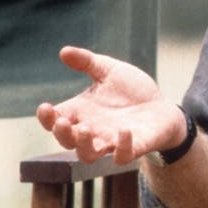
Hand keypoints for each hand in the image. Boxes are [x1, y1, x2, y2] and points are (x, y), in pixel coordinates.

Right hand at [35, 46, 179, 164]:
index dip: (47, 117)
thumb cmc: (132, 90)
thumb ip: (87, 62)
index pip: (55, 120)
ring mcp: (111, 142)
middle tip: (64, 121)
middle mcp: (92, 131)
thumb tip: (64, 51)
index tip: (45, 107)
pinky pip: (122, 156)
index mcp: (82, 112)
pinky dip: (122, 147)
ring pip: (87, 155)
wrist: (162, 107)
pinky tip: (124, 130)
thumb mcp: (109, 70)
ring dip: (83, 145)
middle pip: (67, 141)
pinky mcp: (133, 148)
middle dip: (61, 133)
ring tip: (86, 128)